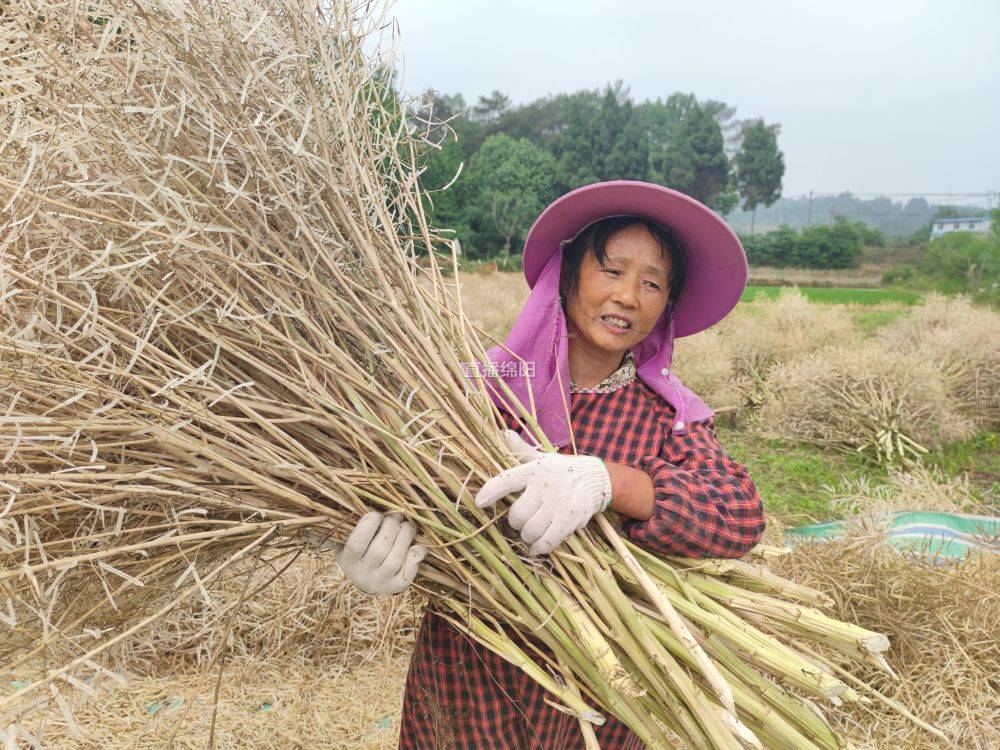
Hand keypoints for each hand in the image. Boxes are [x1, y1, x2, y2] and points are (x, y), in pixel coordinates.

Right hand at [333, 511, 426, 595]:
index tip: (376, 514)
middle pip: (380, 550)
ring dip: (405, 537)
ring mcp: (380, 582)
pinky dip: (415, 556)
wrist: (366, 580)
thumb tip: (335, 510)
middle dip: (391, 527)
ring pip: (396, 558)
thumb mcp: (344, 542)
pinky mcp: (396, 586)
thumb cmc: (357, 552)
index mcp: (347, 560)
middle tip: (396, 516)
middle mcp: (363, 574)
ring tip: (407, 526)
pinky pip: (408, 572)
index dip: (369, 525)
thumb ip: (345, 527)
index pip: (357, 543)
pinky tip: (416, 545)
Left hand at [475, 430, 611, 555]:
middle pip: (517, 515)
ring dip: (527, 536)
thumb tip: (504, 434)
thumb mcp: (542, 458)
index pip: (507, 480)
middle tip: (521, 521)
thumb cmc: (562, 470)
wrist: (595, 479)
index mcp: (534, 470)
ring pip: (530, 531)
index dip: (491, 492)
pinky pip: (548, 540)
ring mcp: (558, 504)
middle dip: (515, 522)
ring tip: (531, 532)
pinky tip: (538, 547)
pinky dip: (540, 547)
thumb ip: (521, 449)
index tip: (479, 503)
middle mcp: (544, 486)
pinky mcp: (569, 519)